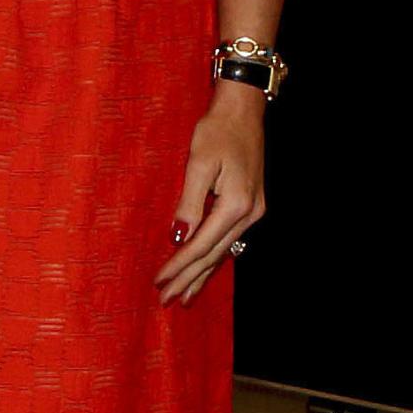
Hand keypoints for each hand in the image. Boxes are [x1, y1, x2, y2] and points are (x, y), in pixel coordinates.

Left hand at [155, 81, 267, 303]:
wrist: (243, 112)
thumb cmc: (216, 131)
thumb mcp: (198, 163)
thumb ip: (189, 202)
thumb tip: (179, 237)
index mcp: (235, 205)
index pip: (200, 245)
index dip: (179, 266)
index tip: (159, 282)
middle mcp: (249, 215)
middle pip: (214, 255)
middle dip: (189, 278)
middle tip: (166, 301)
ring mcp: (253, 212)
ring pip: (224, 251)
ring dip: (203, 274)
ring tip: (185, 296)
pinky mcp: (250, 206)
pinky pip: (228, 240)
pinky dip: (214, 257)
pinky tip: (205, 269)